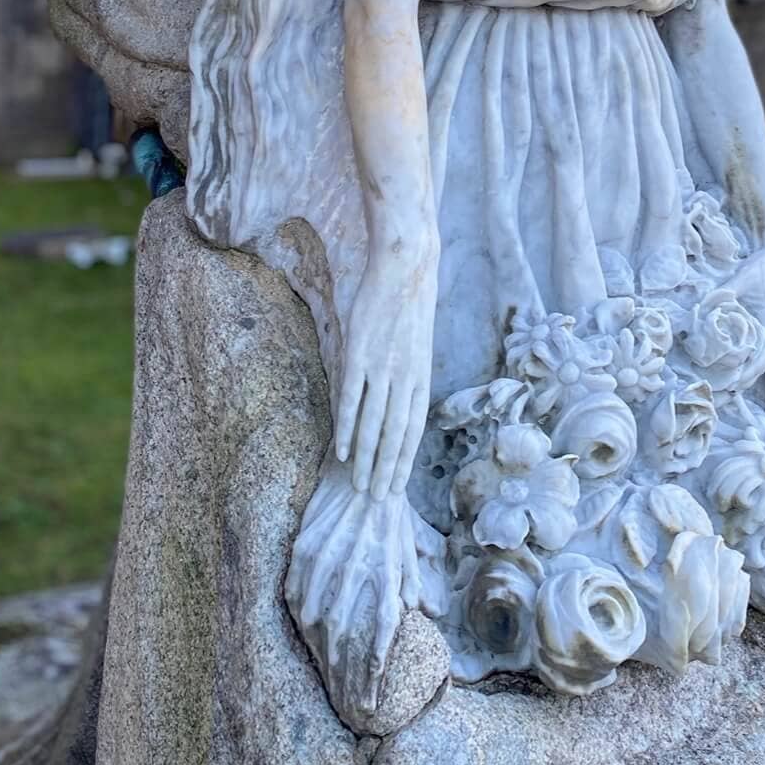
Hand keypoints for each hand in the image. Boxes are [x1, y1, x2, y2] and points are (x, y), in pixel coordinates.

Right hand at [335, 244, 436, 499]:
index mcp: (421, 376)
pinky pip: (353, 399)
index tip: (396, 486)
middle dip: (386, 469)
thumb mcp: (416, 344)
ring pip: (375, 423)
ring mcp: (382, 367)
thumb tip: (394, 403)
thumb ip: (406, 375)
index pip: (414, 429)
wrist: (405, 265)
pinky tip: (343, 450)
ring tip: (359, 484)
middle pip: (395, 434)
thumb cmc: (409, 304)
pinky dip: (348, 427)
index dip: (404, 460)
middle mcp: (405, 377)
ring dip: (366, 458)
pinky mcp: (360, 354)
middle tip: (376, 498)